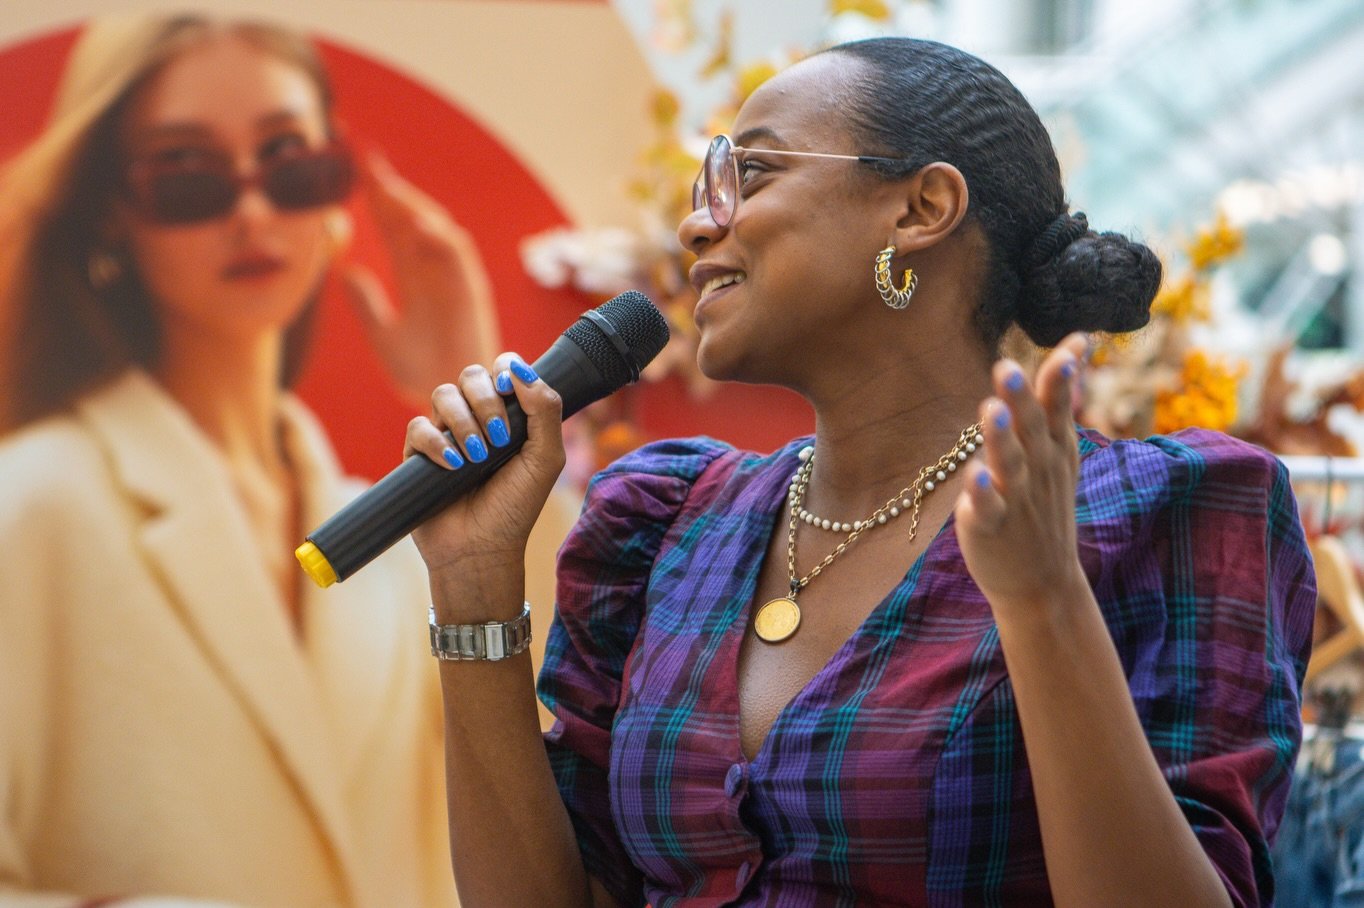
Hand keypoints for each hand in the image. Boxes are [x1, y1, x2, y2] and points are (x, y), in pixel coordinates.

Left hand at [341, 153, 501, 407]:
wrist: (452, 402)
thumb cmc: (422, 375)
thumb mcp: (384, 337)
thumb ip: (367, 306)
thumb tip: (346, 271)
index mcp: (412, 278)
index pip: (392, 227)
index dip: (375, 198)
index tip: (353, 169)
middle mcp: (432, 271)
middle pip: (410, 218)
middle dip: (389, 187)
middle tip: (363, 156)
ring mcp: (452, 278)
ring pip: (433, 228)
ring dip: (412, 204)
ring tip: (385, 183)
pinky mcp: (470, 291)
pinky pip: (457, 256)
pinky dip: (439, 237)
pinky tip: (416, 223)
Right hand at [403, 354, 564, 584]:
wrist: (481, 548)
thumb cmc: (516, 506)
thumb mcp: (546, 459)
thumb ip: (545, 410)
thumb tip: (522, 370)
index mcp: (510, 414)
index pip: (503, 369)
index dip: (505, 370)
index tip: (511, 391)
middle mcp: (477, 418)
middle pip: (471, 375)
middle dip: (485, 400)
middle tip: (498, 437)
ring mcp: (446, 433)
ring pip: (443, 394)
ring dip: (462, 421)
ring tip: (477, 456)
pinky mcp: (418, 453)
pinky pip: (418, 426)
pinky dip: (435, 442)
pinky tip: (453, 465)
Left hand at [954, 333, 1089, 612]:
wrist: (1042, 583)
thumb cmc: (1044, 505)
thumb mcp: (1060, 453)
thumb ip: (1059, 401)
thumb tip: (1074, 346)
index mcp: (1054, 450)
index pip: (1060, 406)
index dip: (1063, 375)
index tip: (1077, 341)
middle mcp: (1039, 470)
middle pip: (1032, 429)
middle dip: (1022, 400)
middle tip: (1007, 368)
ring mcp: (1016, 498)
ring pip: (1009, 464)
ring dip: (1000, 439)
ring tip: (990, 410)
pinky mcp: (990, 526)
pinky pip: (987, 507)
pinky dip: (981, 492)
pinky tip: (974, 475)